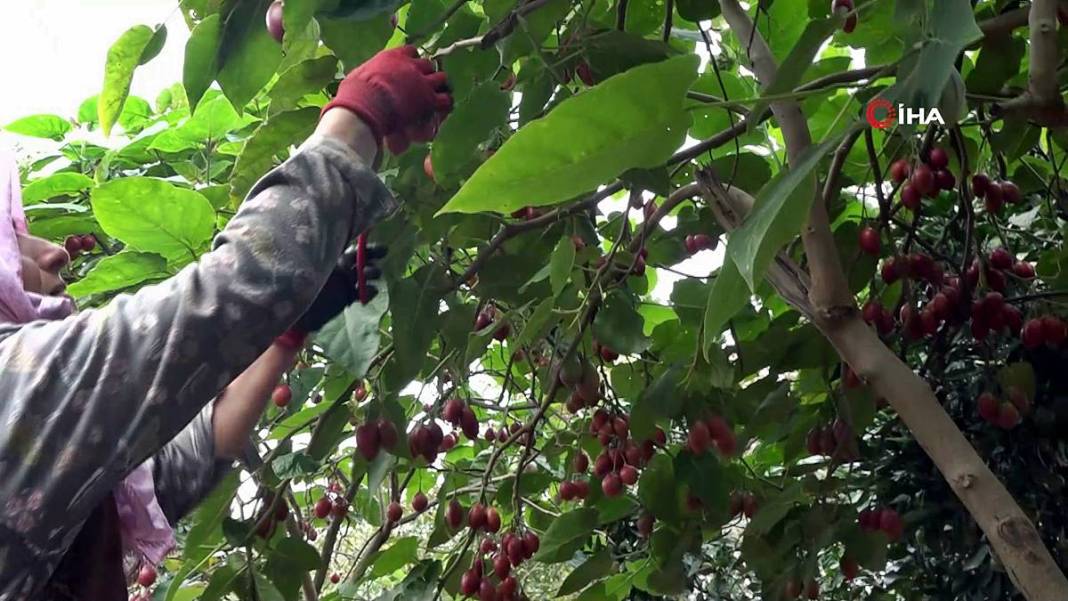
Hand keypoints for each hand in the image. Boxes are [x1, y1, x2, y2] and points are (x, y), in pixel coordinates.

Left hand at [292, 243, 387, 334]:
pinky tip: (372, 291)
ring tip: (372, 274)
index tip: (374, 241)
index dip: (364, 244)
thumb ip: (324, 251)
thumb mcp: (308, 262)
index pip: (350, 247)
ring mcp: (343, 284)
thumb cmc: (295, 282)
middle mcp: (338, 268)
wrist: (291, 310)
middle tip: (384, 253)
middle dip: (373, 256)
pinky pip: (362, 294)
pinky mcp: (346, 299)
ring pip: (364, 275)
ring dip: (371, 273)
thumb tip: (335, 233)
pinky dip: (369, 292)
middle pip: (361, 259)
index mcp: (329, 256)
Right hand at [322, 46, 452, 154]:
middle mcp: (411, 66)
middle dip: (427, 73)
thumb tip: (363, 79)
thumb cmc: (356, 93)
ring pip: (440, 78)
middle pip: (428, 64)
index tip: (410, 66)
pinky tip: (440, 109)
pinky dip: (444, 103)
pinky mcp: (430, 100)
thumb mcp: (359, 75)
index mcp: (393, 56)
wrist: (366, 106)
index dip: (412, 59)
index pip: (410, 51)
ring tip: (435, 96)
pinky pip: (445, 99)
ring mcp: (423, 82)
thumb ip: (369, 73)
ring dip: (438, 86)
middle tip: (424, 83)